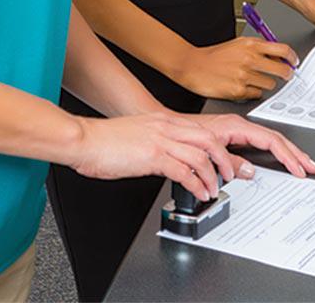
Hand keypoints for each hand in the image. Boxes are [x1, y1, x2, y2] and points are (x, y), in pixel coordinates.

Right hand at [70, 111, 248, 201]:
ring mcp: (160, 140)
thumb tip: (168, 159)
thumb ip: (156, 142)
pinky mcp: (152, 156)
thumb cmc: (105, 141)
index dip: (219, 146)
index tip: (224, 161)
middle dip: (225, 159)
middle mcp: (165, 127)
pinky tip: (198, 192)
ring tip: (214, 188)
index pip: (201, 130)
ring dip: (213, 175)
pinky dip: (196, 184)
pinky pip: (184, 170)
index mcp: (162, 122)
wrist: (84, 139)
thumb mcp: (137, 135)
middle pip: (209, 139)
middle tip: (230, 175)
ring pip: (201, 154)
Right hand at [177, 37, 298, 100]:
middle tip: (285, 76)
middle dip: (286, 74)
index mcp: (250, 45)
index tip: (294, 62)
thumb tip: (278, 55)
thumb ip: (257, 48)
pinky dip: (252, 92)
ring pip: (270, 85)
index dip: (292, 58)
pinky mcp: (238, 91)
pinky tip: (242, 86)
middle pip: (282, 70)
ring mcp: (244, 76)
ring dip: (265, 84)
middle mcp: (249, 59)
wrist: (193, 65)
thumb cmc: (214, 56)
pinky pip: (256, 95)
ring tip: (252, 80)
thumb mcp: (237, 44)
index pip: (282, 50)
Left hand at [186, 112, 314, 179]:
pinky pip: (260, 142)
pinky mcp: (234, 135)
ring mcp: (238, 130)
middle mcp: (239, 126)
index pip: (270, 140)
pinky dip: (274, 151)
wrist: (168, 126)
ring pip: (269, 139)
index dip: (288, 156)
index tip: (299, 169)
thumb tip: (250, 171)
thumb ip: (230, 162)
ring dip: (287, 152)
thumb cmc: (185, 133)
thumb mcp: (209, 150)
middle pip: (275, 138)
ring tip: (302, 164)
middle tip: (311, 166)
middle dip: (295, 153)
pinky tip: (280, 159)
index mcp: (236, 126)